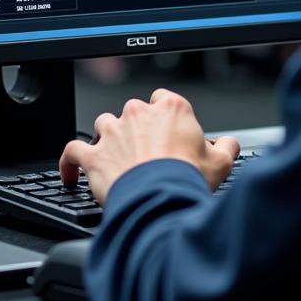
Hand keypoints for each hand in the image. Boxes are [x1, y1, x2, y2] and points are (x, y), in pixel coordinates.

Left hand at [59, 88, 240, 205]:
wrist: (160, 200)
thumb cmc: (187, 180)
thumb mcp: (221, 163)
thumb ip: (227, 147)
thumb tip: (229, 144)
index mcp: (170, 108)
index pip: (164, 99)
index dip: (165, 117)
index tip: (168, 132)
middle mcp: (138, 113)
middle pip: (133, 112)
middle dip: (138, 130)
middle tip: (148, 155)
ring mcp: (113, 132)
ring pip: (103, 125)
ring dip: (108, 140)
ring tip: (115, 159)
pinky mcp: (93, 155)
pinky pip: (73, 151)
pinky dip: (71, 162)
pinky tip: (72, 173)